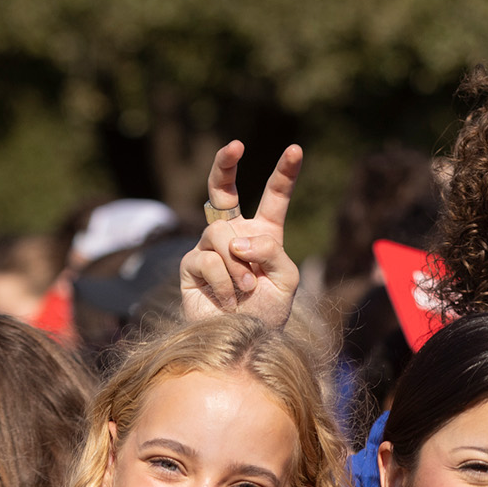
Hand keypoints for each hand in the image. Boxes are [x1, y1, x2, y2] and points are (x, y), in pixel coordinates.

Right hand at [180, 141, 301, 326]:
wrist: (245, 341)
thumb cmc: (269, 312)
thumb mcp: (286, 280)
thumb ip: (271, 252)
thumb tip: (236, 241)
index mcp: (264, 233)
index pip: (274, 197)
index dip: (284, 173)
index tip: (295, 149)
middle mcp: (234, 234)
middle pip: (222, 190)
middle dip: (225, 164)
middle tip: (235, 146)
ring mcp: (209, 248)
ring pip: (220, 235)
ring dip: (238, 266)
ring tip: (247, 290)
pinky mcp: (192, 265)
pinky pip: (208, 260)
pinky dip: (225, 282)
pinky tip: (229, 300)